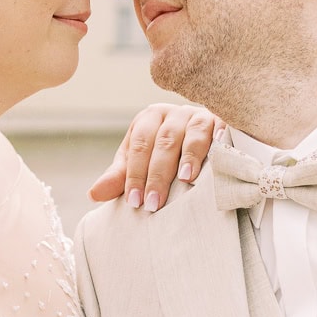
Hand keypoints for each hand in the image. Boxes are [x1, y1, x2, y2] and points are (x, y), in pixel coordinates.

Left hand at [88, 104, 222, 210]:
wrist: (203, 140)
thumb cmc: (165, 156)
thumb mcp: (139, 165)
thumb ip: (119, 178)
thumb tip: (93, 195)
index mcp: (149, 120)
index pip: (139, 145)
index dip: (135, 173)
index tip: (134, 202)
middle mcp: (173, 114)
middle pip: (164, 141)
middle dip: (157, 174)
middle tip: (153, 203)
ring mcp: (200, 116)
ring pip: (193, 133)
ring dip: (189, 155)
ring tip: (186, 179)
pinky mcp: (223, 122)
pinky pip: (222, 130)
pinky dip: (219, 142)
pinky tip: (218, 157)